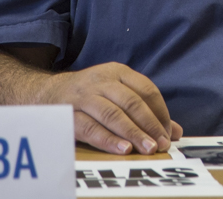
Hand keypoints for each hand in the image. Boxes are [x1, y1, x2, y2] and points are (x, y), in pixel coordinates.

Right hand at [37, 63, 182, 154]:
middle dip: (149, 125)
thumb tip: (176, 132)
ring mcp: (84, 96)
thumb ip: (146, 111)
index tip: (169, 132)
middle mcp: (101, 81)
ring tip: (147, 148)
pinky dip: (108, 139)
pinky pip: (90, 128)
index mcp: (117, 72)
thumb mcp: (117, 94)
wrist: (47, 93)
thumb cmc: (91, 96)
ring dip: (132, 133)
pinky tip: (122, 149)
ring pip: (112, 114)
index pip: (146, 89)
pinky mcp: (69, 113)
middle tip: (162, 144)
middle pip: (132, 102)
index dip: (160, 112)